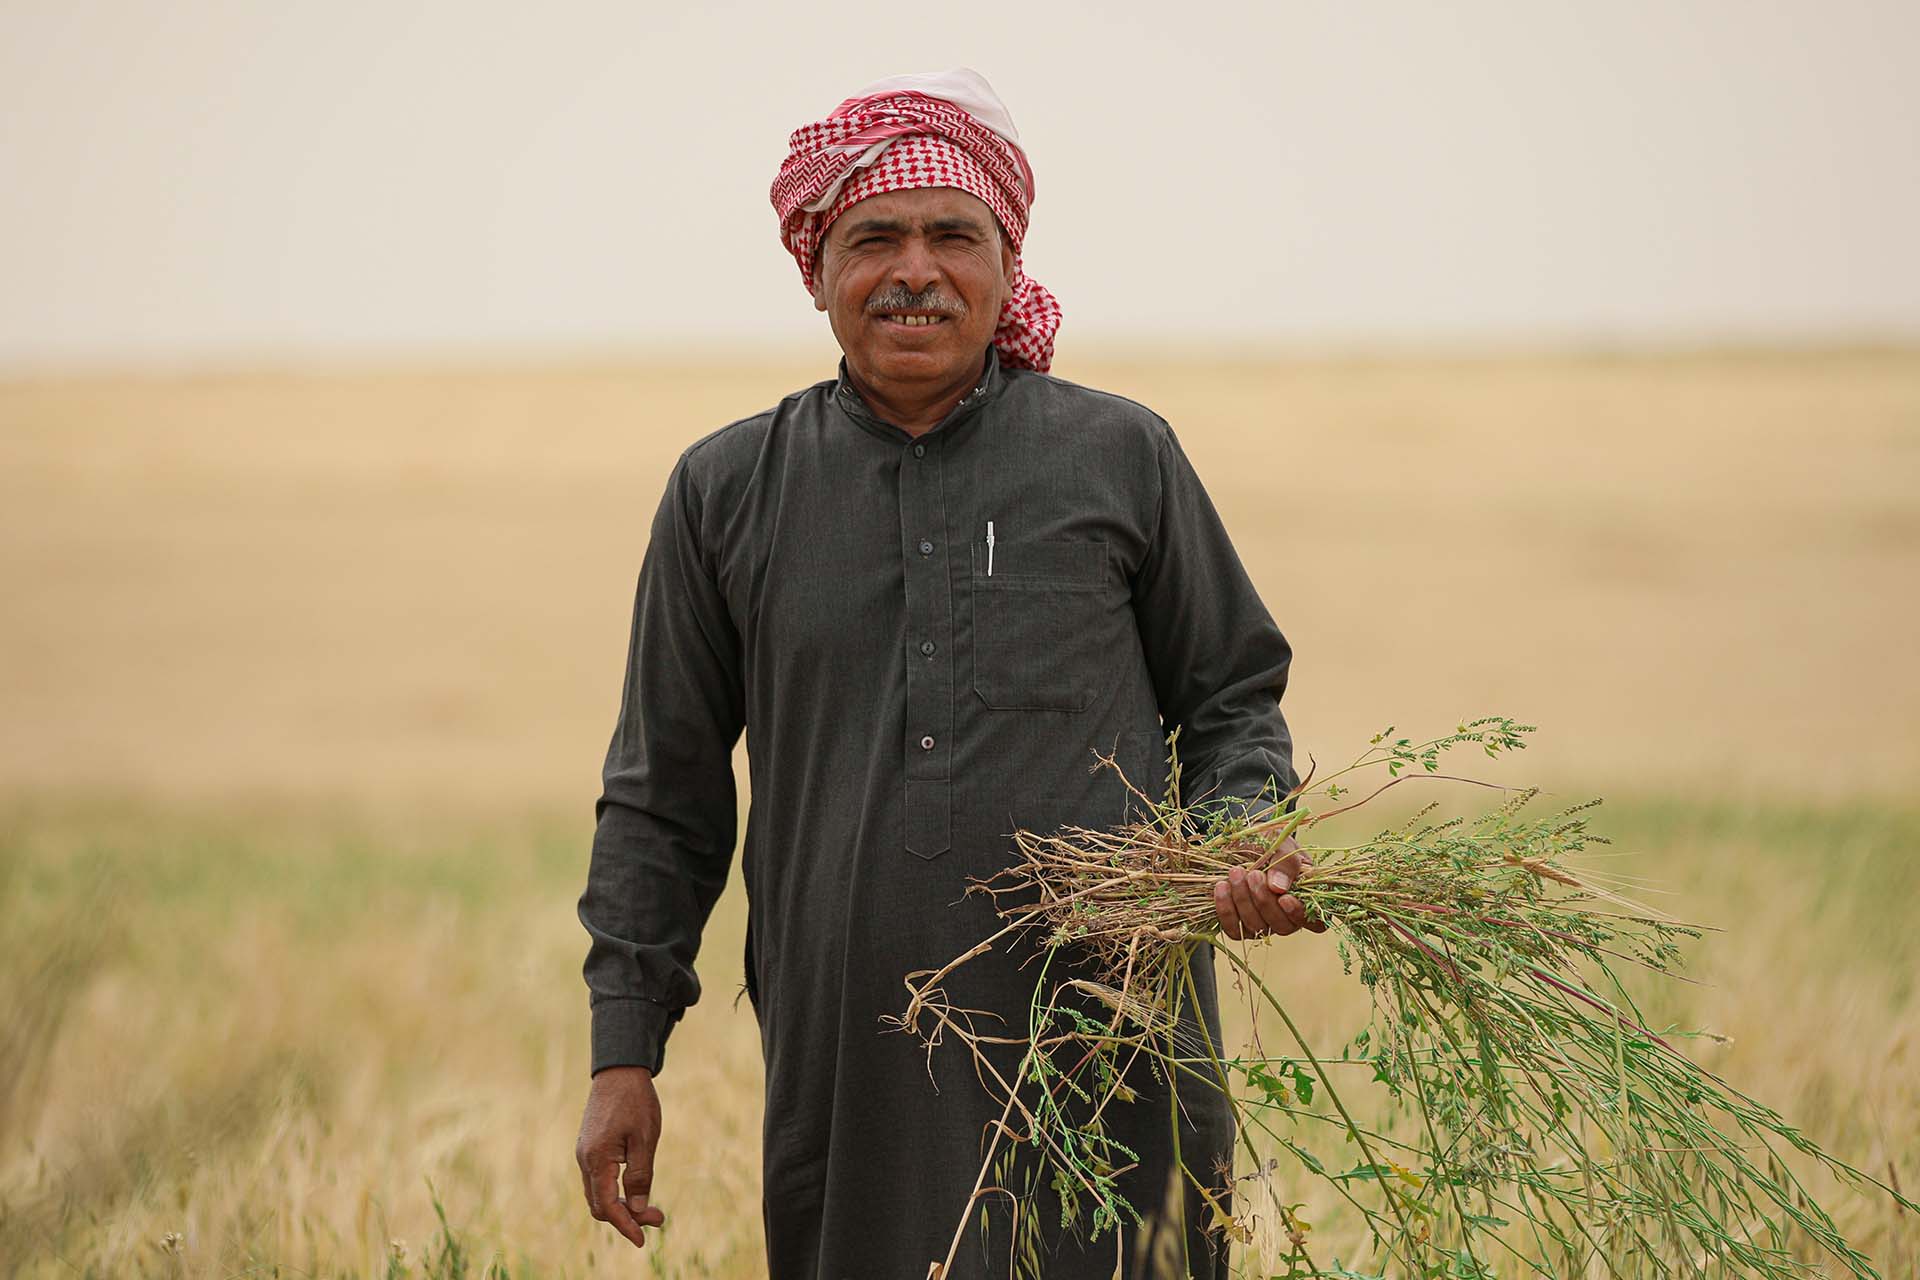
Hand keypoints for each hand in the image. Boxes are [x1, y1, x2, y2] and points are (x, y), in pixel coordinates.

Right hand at [575, 1065, 665, 1248]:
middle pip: (599, 1205)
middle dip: (626, 1217)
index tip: (643, 1240)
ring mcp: (585, 1153)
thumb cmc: (636, 1101)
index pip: (607, 1206)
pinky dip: (615, 1190)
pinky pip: (598, 1179)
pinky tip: (634, 1187)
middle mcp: (585, 1159)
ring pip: (597, 1193)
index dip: (625, 1226)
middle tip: (657, 1217)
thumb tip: (635, 1208)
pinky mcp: (590, 1147)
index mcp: (597, 1159)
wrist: (619, 1070)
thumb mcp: (646, 1138)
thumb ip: (640, 1175)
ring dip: (621, 1205)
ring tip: (651, 1208)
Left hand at [1212, 834, 1326, 939]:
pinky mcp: (1240, 925)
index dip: (1299, 914)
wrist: (1244, 843)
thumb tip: (1278, 887)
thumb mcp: (1283, 845)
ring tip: (1235, 873)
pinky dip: (1226, 909)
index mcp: (1306, 900)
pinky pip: (1233, 929)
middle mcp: (1287, 917)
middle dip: (1264, 900)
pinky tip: (1222, 887)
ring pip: (1257, 927)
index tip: (1284, 897)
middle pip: (1282, 926)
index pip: (1314, 922)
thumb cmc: (1272, 844)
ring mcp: (1264, 924)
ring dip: (1243, 901)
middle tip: (1253, 874)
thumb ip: (1287, 863)